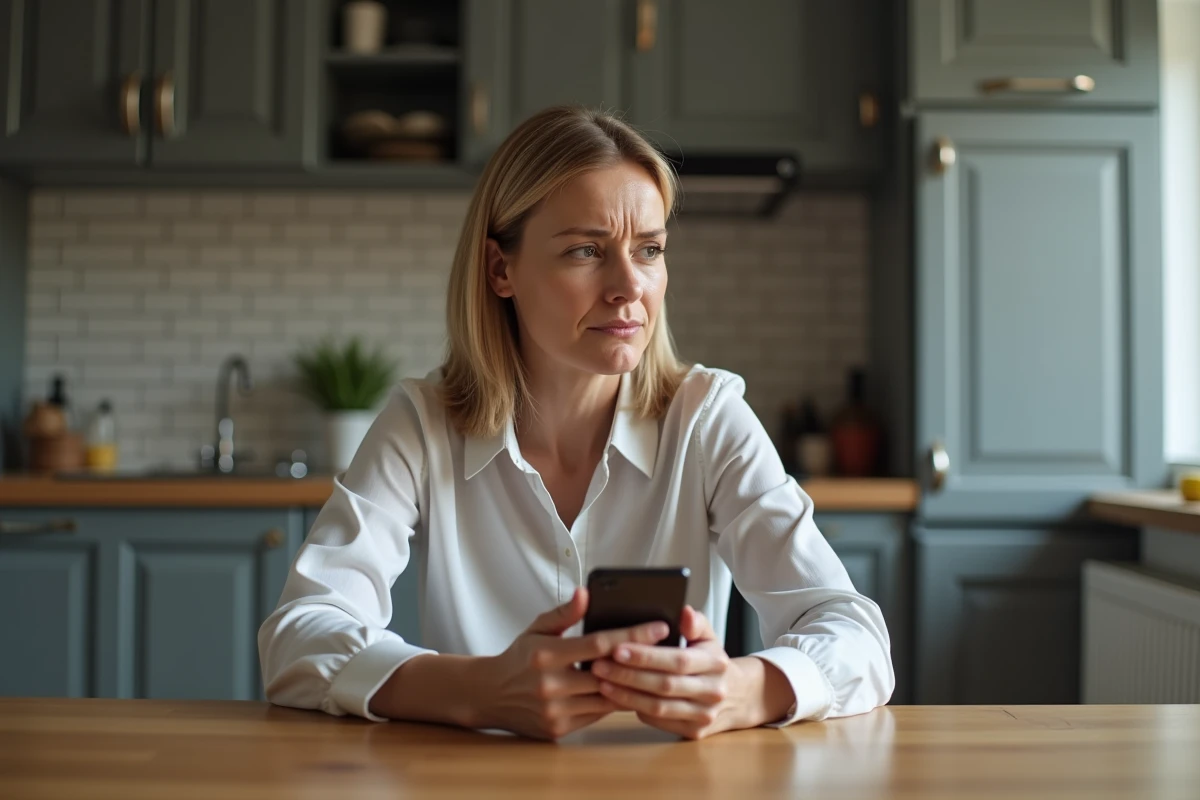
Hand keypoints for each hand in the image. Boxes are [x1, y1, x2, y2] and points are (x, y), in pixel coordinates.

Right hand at [475, 587, 670, 740]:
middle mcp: (551, 685)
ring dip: (632, 685)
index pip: (600, 643)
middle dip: (641, 661)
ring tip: (655, 669)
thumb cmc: (519, 658)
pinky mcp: (559, 730)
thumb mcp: (536, 628)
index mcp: (547, 655)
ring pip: (608, 698)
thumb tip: (586, 593)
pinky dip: (613, 701)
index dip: (633, 635)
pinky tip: (629, 688)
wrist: (489, 695)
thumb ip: (564, 613)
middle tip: (668, 650)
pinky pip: (597, 714)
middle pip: (609, 673)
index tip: (660, 627)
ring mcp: (555, 711)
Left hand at [591, 605, 793, 739]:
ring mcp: (704, 715)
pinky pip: (658, 721)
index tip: (617, 648)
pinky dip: (634, 709)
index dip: (646, 656)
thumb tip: (684, 612)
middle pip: (664, 685)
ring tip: (601, 681)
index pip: (677, 660)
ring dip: (626, 695)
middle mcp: (713, 691)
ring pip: (658, 707)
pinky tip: (616, 697)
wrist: (738, 697)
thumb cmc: (711, 662)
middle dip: (628, 675)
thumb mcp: (709, 637)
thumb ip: (696, 622)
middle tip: (598, 665)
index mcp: (715, 663)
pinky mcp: (693, 732)